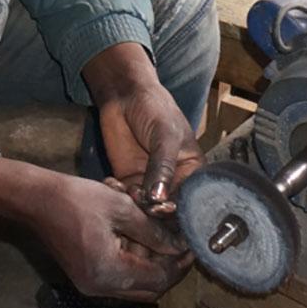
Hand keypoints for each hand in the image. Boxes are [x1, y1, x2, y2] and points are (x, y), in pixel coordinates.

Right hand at [25, 172, 193, 300]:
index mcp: (109, 273)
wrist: (35, 199)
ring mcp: (90, 285)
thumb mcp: (121, 208)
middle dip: (167, 266)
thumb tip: (179, 245)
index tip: (191, 245)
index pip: (158, 279)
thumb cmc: (76, 199)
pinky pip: (119, 277)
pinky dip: (132, 261)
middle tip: (179, 243)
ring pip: (134, 285)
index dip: (178, 264)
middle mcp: (100, 288)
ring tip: (158, 235)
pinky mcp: (85, 277)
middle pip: (148, 289)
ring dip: (149, 263)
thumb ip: (153, 231)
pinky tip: (136, 236)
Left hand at [82, 43, 203, 203]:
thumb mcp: (164, 136)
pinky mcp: (130, 181)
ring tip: (128, 189)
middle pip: (169, 210)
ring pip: (146, 208)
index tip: (165, 207)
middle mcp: (174, 182)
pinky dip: (119, 196)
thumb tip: (160, 198)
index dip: (180, 209)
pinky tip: (113, 183)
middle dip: (156, 211)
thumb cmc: (155, 109)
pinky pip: (127, 198)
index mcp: (193, 172)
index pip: (191, 200)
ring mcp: (151, 183)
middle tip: (144, 201)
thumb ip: (163, 167)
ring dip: (136, 205)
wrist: (125, 96)